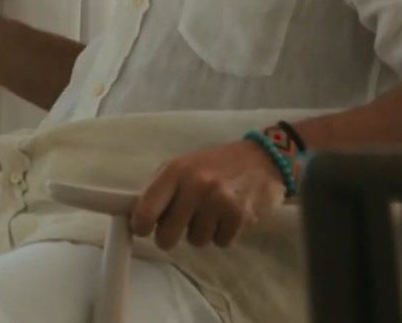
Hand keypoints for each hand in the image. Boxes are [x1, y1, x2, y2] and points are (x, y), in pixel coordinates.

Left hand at [131, 139, 287, 249]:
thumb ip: (162, 188)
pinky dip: (222, 234)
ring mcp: (219, 201)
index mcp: (175, 171)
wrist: (263, 159)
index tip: (142, 230)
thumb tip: (138, 216)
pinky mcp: (240, 216)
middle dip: (169, 237)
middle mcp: (195, 186)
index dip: (140, 226)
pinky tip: (227, 217)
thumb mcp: (183, 165)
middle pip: (167, 235)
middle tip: (177, 229)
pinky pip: (220, 242)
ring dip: (200, 233)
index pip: (146, 209)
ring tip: (210, 214)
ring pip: (196, 241)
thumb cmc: (216, 164)